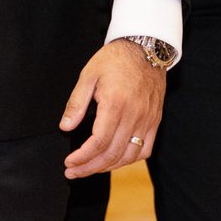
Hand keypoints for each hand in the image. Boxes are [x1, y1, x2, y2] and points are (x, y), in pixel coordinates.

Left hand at [60, 39, 167, 178]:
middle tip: (73, 172)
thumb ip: (76, 103)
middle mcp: (134, 115)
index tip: (69, 163)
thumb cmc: (114, 60)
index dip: (83, 157)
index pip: (99, 142)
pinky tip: (114, 160)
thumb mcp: (89, 75)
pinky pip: (145, 149)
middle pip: (112, 154)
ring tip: (90, 169)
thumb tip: (65, 127)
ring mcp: (147, 120)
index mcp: (115, 104)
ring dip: (108, 167)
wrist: (145, 48)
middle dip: (90, 168)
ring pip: (129, 156)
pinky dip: (129, 160)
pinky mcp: (155, 121)